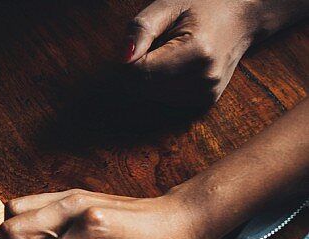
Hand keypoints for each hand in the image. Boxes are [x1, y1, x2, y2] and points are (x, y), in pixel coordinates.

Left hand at [123, 0, 264, 105]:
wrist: (243, 16)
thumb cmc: (204, 5)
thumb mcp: (168, 5)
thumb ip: (142, 29)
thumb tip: (122, 59)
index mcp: (196, 53)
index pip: (136, 74)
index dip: (127, 60)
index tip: (141, 42)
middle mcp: (204, 80)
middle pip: (141, 88)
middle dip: (137, 69)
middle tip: (158, 45)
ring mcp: (206, 94)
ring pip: (149, 96)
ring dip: (149, 77)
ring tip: (172, 52)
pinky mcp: (204, 101)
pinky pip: (164, 98)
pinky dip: (162, 84)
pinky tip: (178, 65)